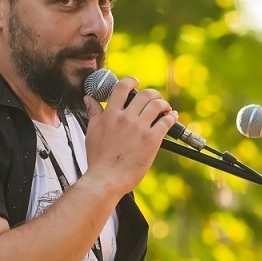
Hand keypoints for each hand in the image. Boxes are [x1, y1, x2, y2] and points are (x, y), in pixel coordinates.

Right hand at [83, 75, 177, 194]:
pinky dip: (172, 117)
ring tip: (166, 108)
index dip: (131, 81)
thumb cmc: (98, 160)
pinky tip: (172, 117)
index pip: (122, 87)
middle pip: (145, 95)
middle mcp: (126, 118)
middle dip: (153, 94)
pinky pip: (166, 122)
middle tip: (155, 98)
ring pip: (157, 105)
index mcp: (111, 115)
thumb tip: (89, 100)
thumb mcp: (91, 132)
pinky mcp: (152, 139)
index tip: (136, 82)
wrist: (106, 179)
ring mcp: (140, 128)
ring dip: (164, 104)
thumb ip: (94, 113)